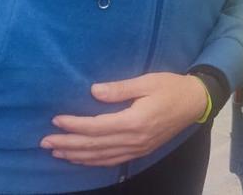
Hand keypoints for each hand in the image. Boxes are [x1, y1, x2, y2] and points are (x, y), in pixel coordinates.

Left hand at [41, 72, 207, 166]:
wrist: (196, 102)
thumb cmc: (172, 87)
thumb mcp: (147, 81)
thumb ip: (120, 89)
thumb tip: (93, 91)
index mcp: (134, 121)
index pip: (96, 127)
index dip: (74, 124)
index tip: (56, 119)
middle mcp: (134, 139)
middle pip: (94, 145)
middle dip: (68, 143)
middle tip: (45, 141)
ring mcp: (137, 148)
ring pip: (100, 157)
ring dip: (76, 155)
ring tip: (56, 151)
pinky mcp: (140, 151)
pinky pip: (111, 161)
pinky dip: (93, 161)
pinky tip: (81, 159)